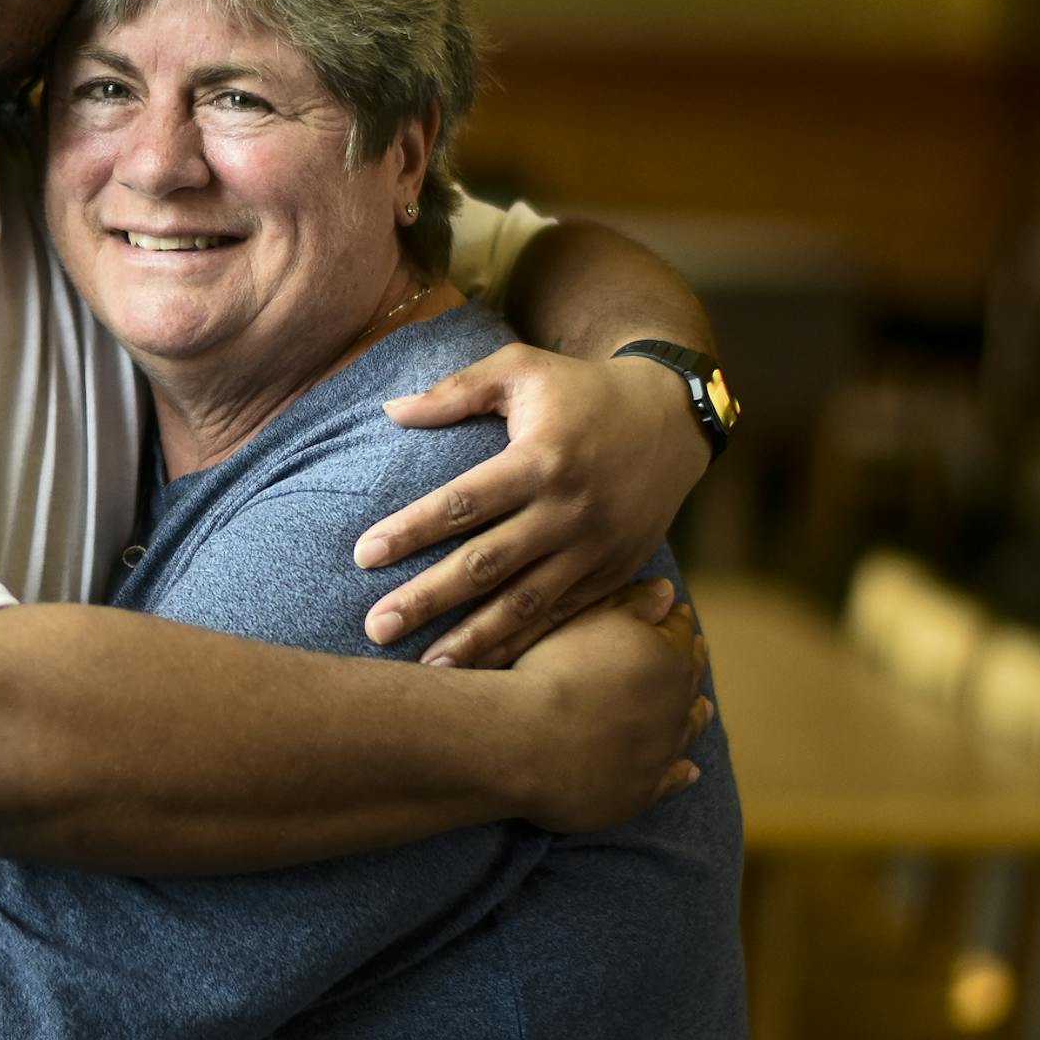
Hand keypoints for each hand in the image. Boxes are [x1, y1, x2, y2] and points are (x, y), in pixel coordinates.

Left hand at [352, 346, 708, 665]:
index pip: (464, 503)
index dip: (412, 530)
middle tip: (376, 627)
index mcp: (541, 459)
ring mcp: (594, 548)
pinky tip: (482, 671)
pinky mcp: (613, 573)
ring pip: (524, 603)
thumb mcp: (523, 368)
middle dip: (428, 599)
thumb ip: (457, 390)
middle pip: (486, 564)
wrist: (676, 420)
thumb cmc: (583, 391)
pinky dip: (520, 644)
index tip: (364, 554)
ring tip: (423, 670)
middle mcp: (568, 510)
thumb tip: (390, 411)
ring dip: (472, 640)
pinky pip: (560, 617)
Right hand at [506, 580, 711, 831]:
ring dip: (692, 716)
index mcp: (668, 659)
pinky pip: (671, 781)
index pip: (678, 631)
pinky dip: (681, 772)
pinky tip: (688, 770)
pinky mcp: (641, 792)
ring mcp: (660, 753)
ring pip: (687, 730)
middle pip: (687, 680)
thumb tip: (668, 592)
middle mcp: (675, 708)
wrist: (525, 743)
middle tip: (689, 653)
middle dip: (687, 664)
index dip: (672, 620)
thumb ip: (633, 604)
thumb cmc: (552, 672)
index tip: (673, 613)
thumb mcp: (589, 621)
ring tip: (700, 709)